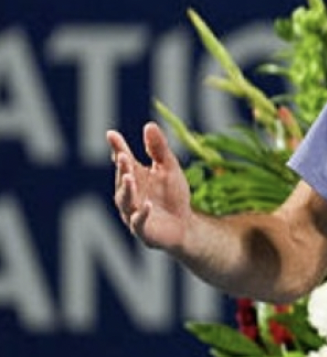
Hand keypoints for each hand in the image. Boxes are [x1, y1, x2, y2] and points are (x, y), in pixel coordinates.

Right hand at [108, 122, 193, 252]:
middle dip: (122, 169)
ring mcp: (133, 213)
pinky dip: (142, 214)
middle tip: (123, 156)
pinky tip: (147, 205)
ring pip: (126, 201)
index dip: (118, 148)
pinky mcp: (143, 230)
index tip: (112, 134)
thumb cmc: (172, 195)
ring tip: (130, 177)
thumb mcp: (169, 168)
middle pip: (123, 179)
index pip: (123, 161)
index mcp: (134, 176)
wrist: (184, 225)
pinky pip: (139, 222)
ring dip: (127, 190)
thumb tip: (149, 125)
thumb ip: (158, 149)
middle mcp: (129, 194)